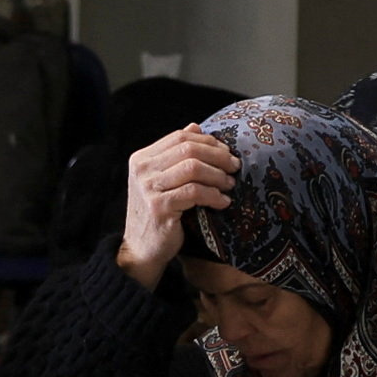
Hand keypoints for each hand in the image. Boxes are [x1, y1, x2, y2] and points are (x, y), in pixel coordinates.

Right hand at [117, 126, 238, 287]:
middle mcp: (142, 170)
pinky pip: (195, 192)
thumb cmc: (158, 213)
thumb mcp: (163, 180)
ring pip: (193, 168)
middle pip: (189, 149)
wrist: (141, 249)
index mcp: (141, 158)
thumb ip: (176, 155)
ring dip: (218, 176)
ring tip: (230, 185)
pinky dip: (214, 195)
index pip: (180, 137)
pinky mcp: (159, 207)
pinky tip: (222, 202)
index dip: (208, 141)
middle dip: (218, 156)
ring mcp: (148, 188)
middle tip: (235, 167)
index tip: (226, 153)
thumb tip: (195, 126)